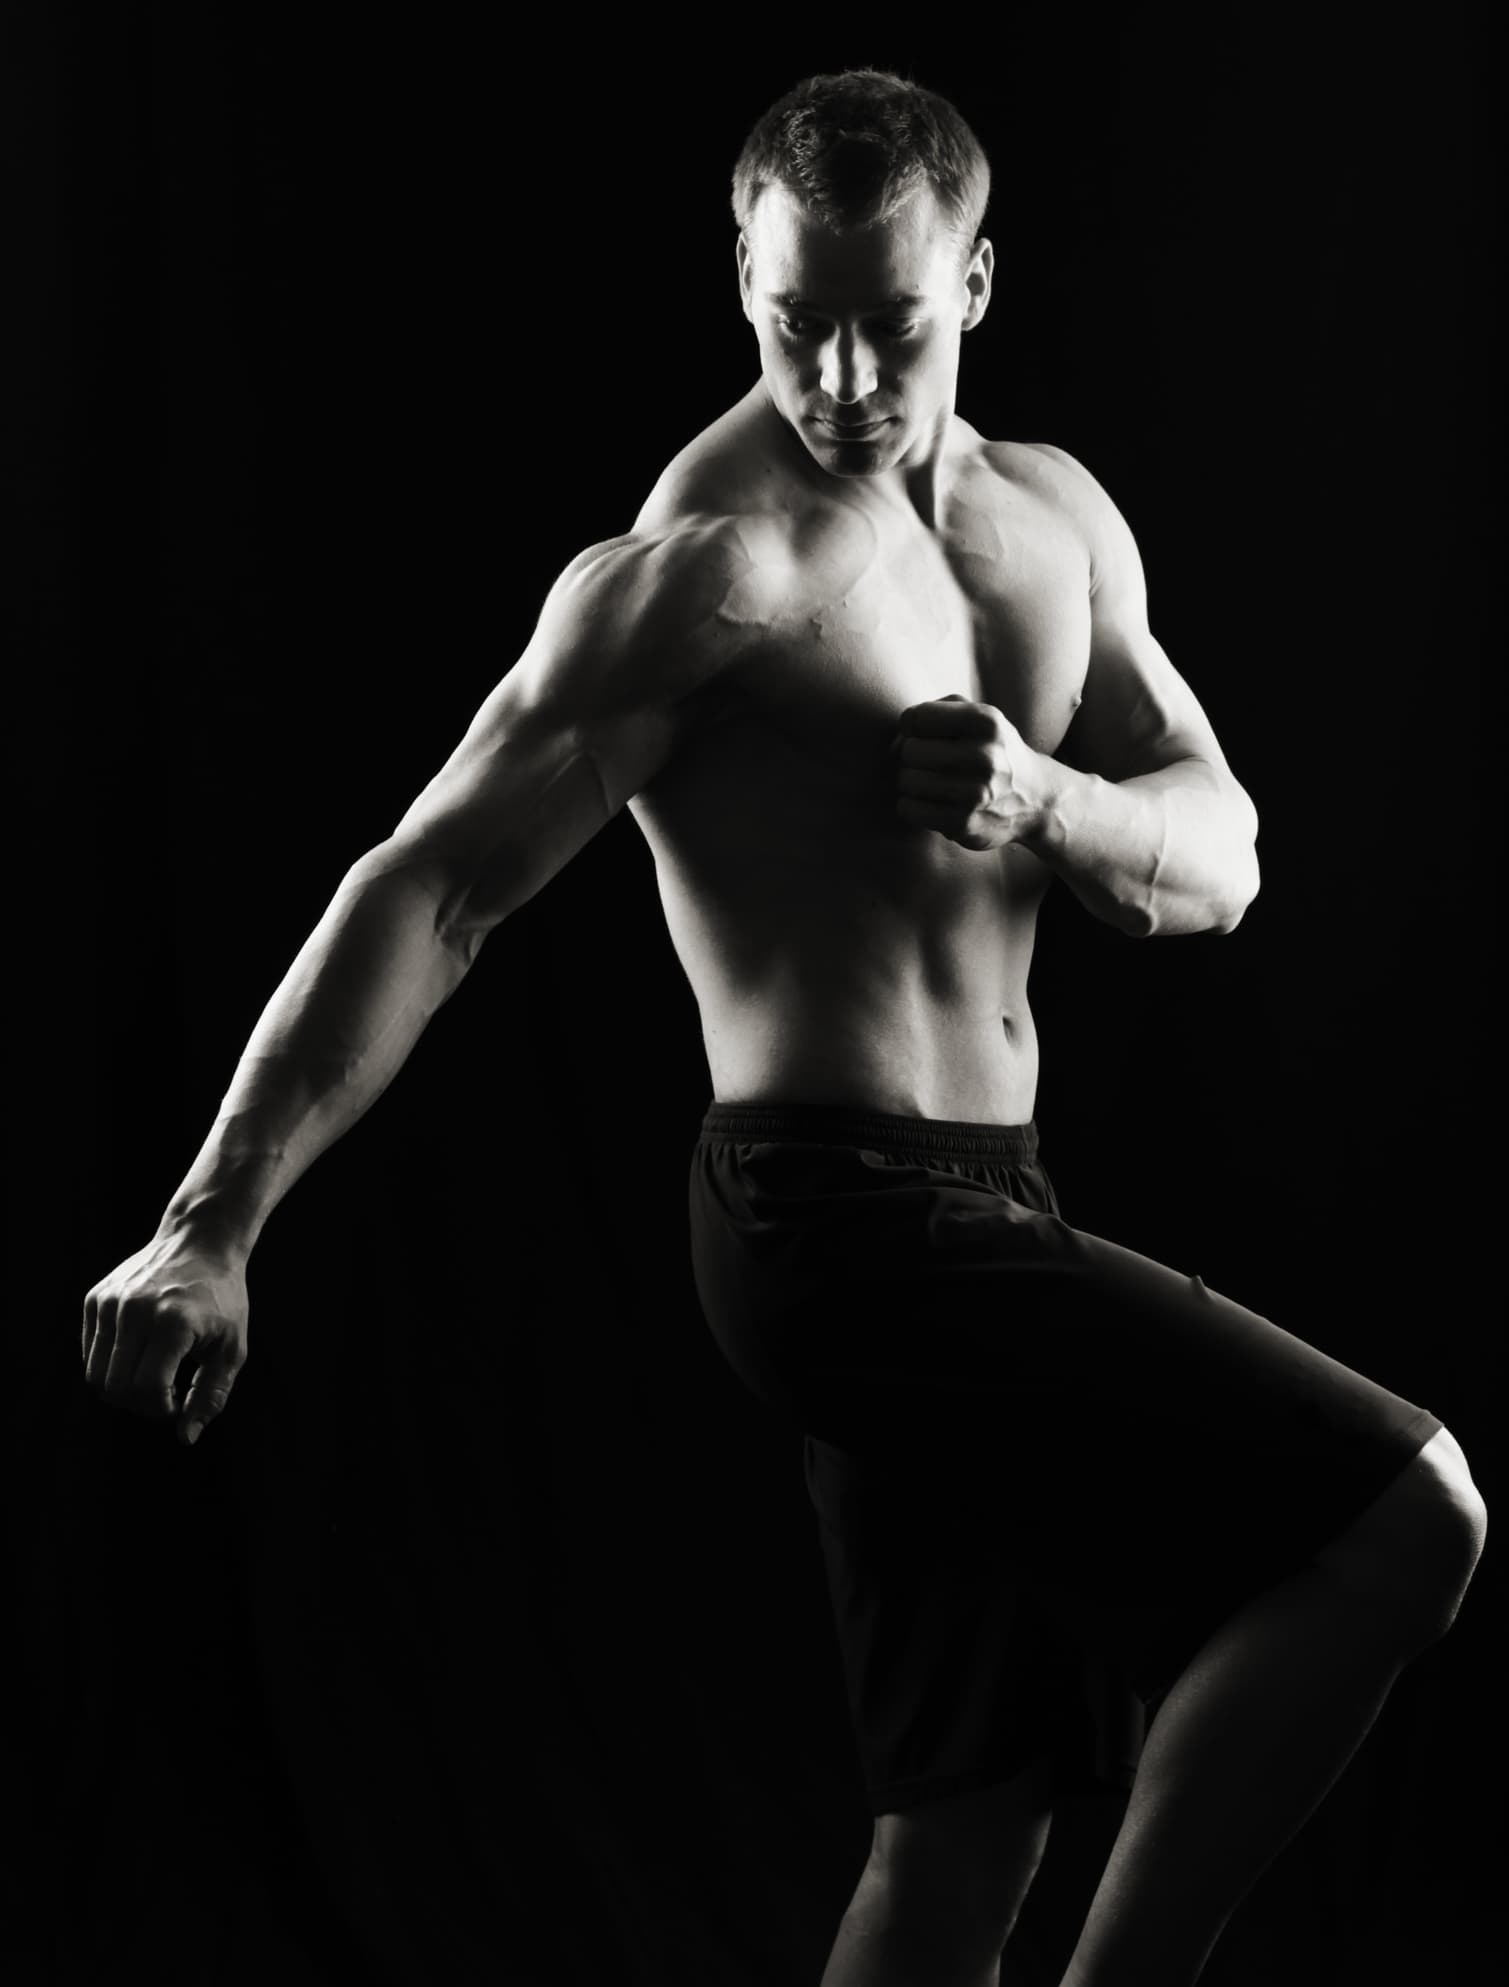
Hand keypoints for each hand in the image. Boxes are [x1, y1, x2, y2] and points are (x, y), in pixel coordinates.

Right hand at [82, 1232, 249, 1446]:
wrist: (199, 1242)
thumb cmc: (221, 1299)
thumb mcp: (230, 1347)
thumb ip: (210, 1396)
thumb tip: (185, 1438)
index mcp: (172, 1322)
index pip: (148, 1388)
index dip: (160, 1409)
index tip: (176, 1403)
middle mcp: (135, 1310)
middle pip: (116, 1387)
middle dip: (138, 1404)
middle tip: (162, 1394)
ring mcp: (110, 1303)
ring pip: (94, 1375)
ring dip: (120, 1389)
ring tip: (148, 1377)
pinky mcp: (95, 1298)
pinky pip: (89, 1353)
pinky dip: (108, 1366)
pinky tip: (137, 1353)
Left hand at [892, 695, 1046, 851]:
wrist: (1035, 799)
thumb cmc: (993, 752)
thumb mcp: (978, 717)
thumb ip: (935, 712)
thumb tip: (897, 740)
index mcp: (986, 722)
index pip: (917, 718)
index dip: (912, 727)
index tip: (925, 736)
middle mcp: (984, 756)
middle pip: (909, 751)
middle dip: (912, 757)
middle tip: (931, 764)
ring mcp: (975, 793)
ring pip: (905, 781)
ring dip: (911, 783)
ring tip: (933, 783)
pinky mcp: (964, 823)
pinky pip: (908, 809)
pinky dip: (912, 806)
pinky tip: (931, 802)